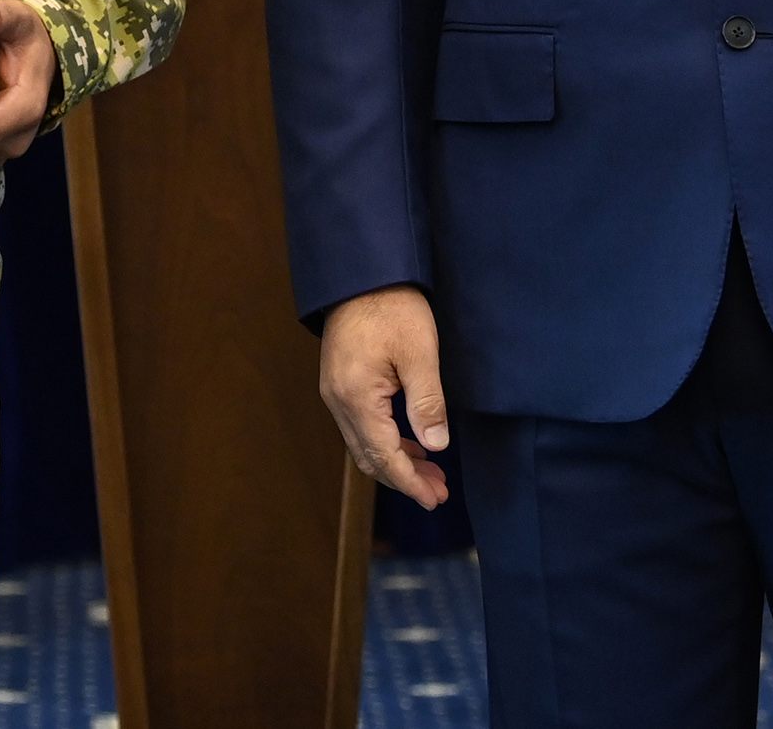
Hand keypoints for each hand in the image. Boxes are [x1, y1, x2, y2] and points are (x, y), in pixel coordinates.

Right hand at [320, 285, 451, 509]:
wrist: (362, 273)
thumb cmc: (393, 307)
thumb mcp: (419, 352)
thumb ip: (427, 402)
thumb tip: (435, 447)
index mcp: (356, 397)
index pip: (383, 456)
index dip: (409, 482)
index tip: (433, 500)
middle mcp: (338, 401)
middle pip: (369, 458)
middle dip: (404, 479)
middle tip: (438, 492)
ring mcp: (334, 392)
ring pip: (362, 445)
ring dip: (395, 462)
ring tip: (430, 472)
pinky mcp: (339, 382)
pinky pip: (359, 426)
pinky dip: (384, 441)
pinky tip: (409, 442)